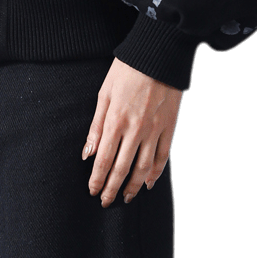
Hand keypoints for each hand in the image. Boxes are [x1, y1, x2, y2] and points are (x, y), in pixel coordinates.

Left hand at [82, 58, 181, 205]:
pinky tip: (148, 182)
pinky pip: (163, 155)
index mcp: (115, 121)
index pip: (104, 160)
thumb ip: (96, 127)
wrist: (158, 55)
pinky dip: (156, 172)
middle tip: (107, 202)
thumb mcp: (103, 94)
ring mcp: (155, 129)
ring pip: (144, 167)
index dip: (98, 179)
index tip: (93, 191)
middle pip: (122, 168)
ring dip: (134, 185)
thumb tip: (87, 154)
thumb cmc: (126, 72)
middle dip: (113, 188)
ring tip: (127, 197)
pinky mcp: (169, 127)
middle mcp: (135, 129)